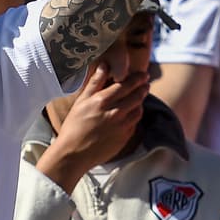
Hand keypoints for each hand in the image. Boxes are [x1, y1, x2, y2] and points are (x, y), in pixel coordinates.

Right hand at [38, 61, 147, 191]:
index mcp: (102, 101)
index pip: (126, 85)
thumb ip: (95, 83)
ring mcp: (122, 126)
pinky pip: (135, 122)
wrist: (74, 154)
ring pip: (139, 109)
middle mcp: (115, 112)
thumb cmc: (74, 126)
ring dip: (141, 101)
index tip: (143, 73)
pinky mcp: (126, 137)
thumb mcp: (81, 101)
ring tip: (140, 95)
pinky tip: (131, 112)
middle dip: (143, 87)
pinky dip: (135, 114)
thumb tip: (105, 65)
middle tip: (146, 81)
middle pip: (137, 96)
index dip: (137, 78)